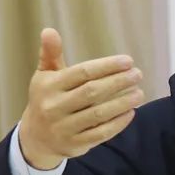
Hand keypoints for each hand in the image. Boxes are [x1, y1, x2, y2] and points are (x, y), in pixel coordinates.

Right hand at [18, 28, 144, 168]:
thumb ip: (50, 54)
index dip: (107, 66)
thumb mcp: (45, 76)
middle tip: (137, 75)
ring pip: (98, 114)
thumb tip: (48, 30)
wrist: (35, 138)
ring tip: (139, 93)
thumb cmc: (46, 99)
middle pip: (92, 92)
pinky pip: (100, 133)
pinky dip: (118, 123)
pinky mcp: (75, 144)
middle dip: (118, 82)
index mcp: (49, 86)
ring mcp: (64, 127)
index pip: (82, 73)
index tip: (128, 61)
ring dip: (122, 103)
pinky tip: (130, 112)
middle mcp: (54, 107)